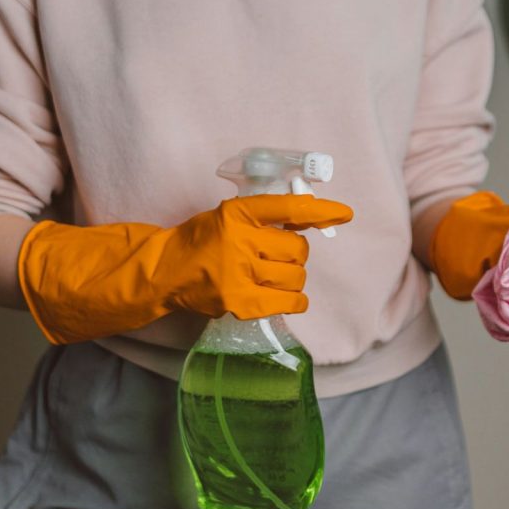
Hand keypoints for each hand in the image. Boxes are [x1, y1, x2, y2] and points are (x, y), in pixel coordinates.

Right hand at [18, 194, 353, 343]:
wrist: (164, 271)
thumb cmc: (201, 241)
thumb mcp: (228, 217)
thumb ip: (263, 217)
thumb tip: (312, 219)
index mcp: (238, 212)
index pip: (289, 207)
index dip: (321, 210)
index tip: (345, 213)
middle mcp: (239, 239)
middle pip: (297, 248)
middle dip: (295, 254)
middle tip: (279, 258)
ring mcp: (238, 272)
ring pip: (295, 275)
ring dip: (292, 277)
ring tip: (274, 277)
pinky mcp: (238, 300)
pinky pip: (287, 301)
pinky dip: (295, 300)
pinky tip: (290, 298)